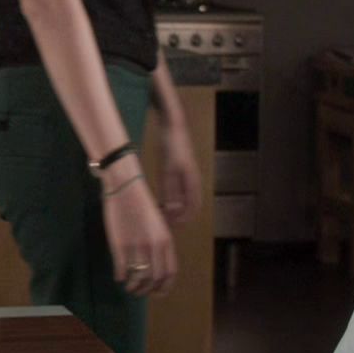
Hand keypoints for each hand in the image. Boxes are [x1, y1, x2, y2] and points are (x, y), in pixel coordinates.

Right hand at [101, 174, 177, 296]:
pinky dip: (120, 277)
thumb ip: (160, 244)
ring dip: (134, 287)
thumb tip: (157, 265)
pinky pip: (122, 269)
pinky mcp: (119, 246)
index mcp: (166, 241)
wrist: (125, 188)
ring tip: (129, 286)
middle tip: (139, 291)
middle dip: (147, 290)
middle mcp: (154, 246)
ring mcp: (136, 247)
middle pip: (154, 279)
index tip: (157, 292)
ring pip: (138, 278)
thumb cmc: (142, 204)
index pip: (170, 273)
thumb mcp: (158, 224)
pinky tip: (119, 276)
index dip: (164, 287)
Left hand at [157, 111, 202, 226]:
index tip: (169, 226)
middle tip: (163, 222)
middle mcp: (193, 180)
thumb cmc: (172, 146)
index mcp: (193, 182)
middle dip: (178, 216)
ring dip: (175, 207)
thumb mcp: (168, 170)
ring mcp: (187, 175)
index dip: (182, 220)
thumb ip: (170, 191)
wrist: (173, 125)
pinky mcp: (180, 169)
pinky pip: (179, 190)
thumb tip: (173, 211)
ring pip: (184, 198)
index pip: (193, 208)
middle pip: (190, 205)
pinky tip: (161, 198)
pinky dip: (172, 198)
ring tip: (160, 213)